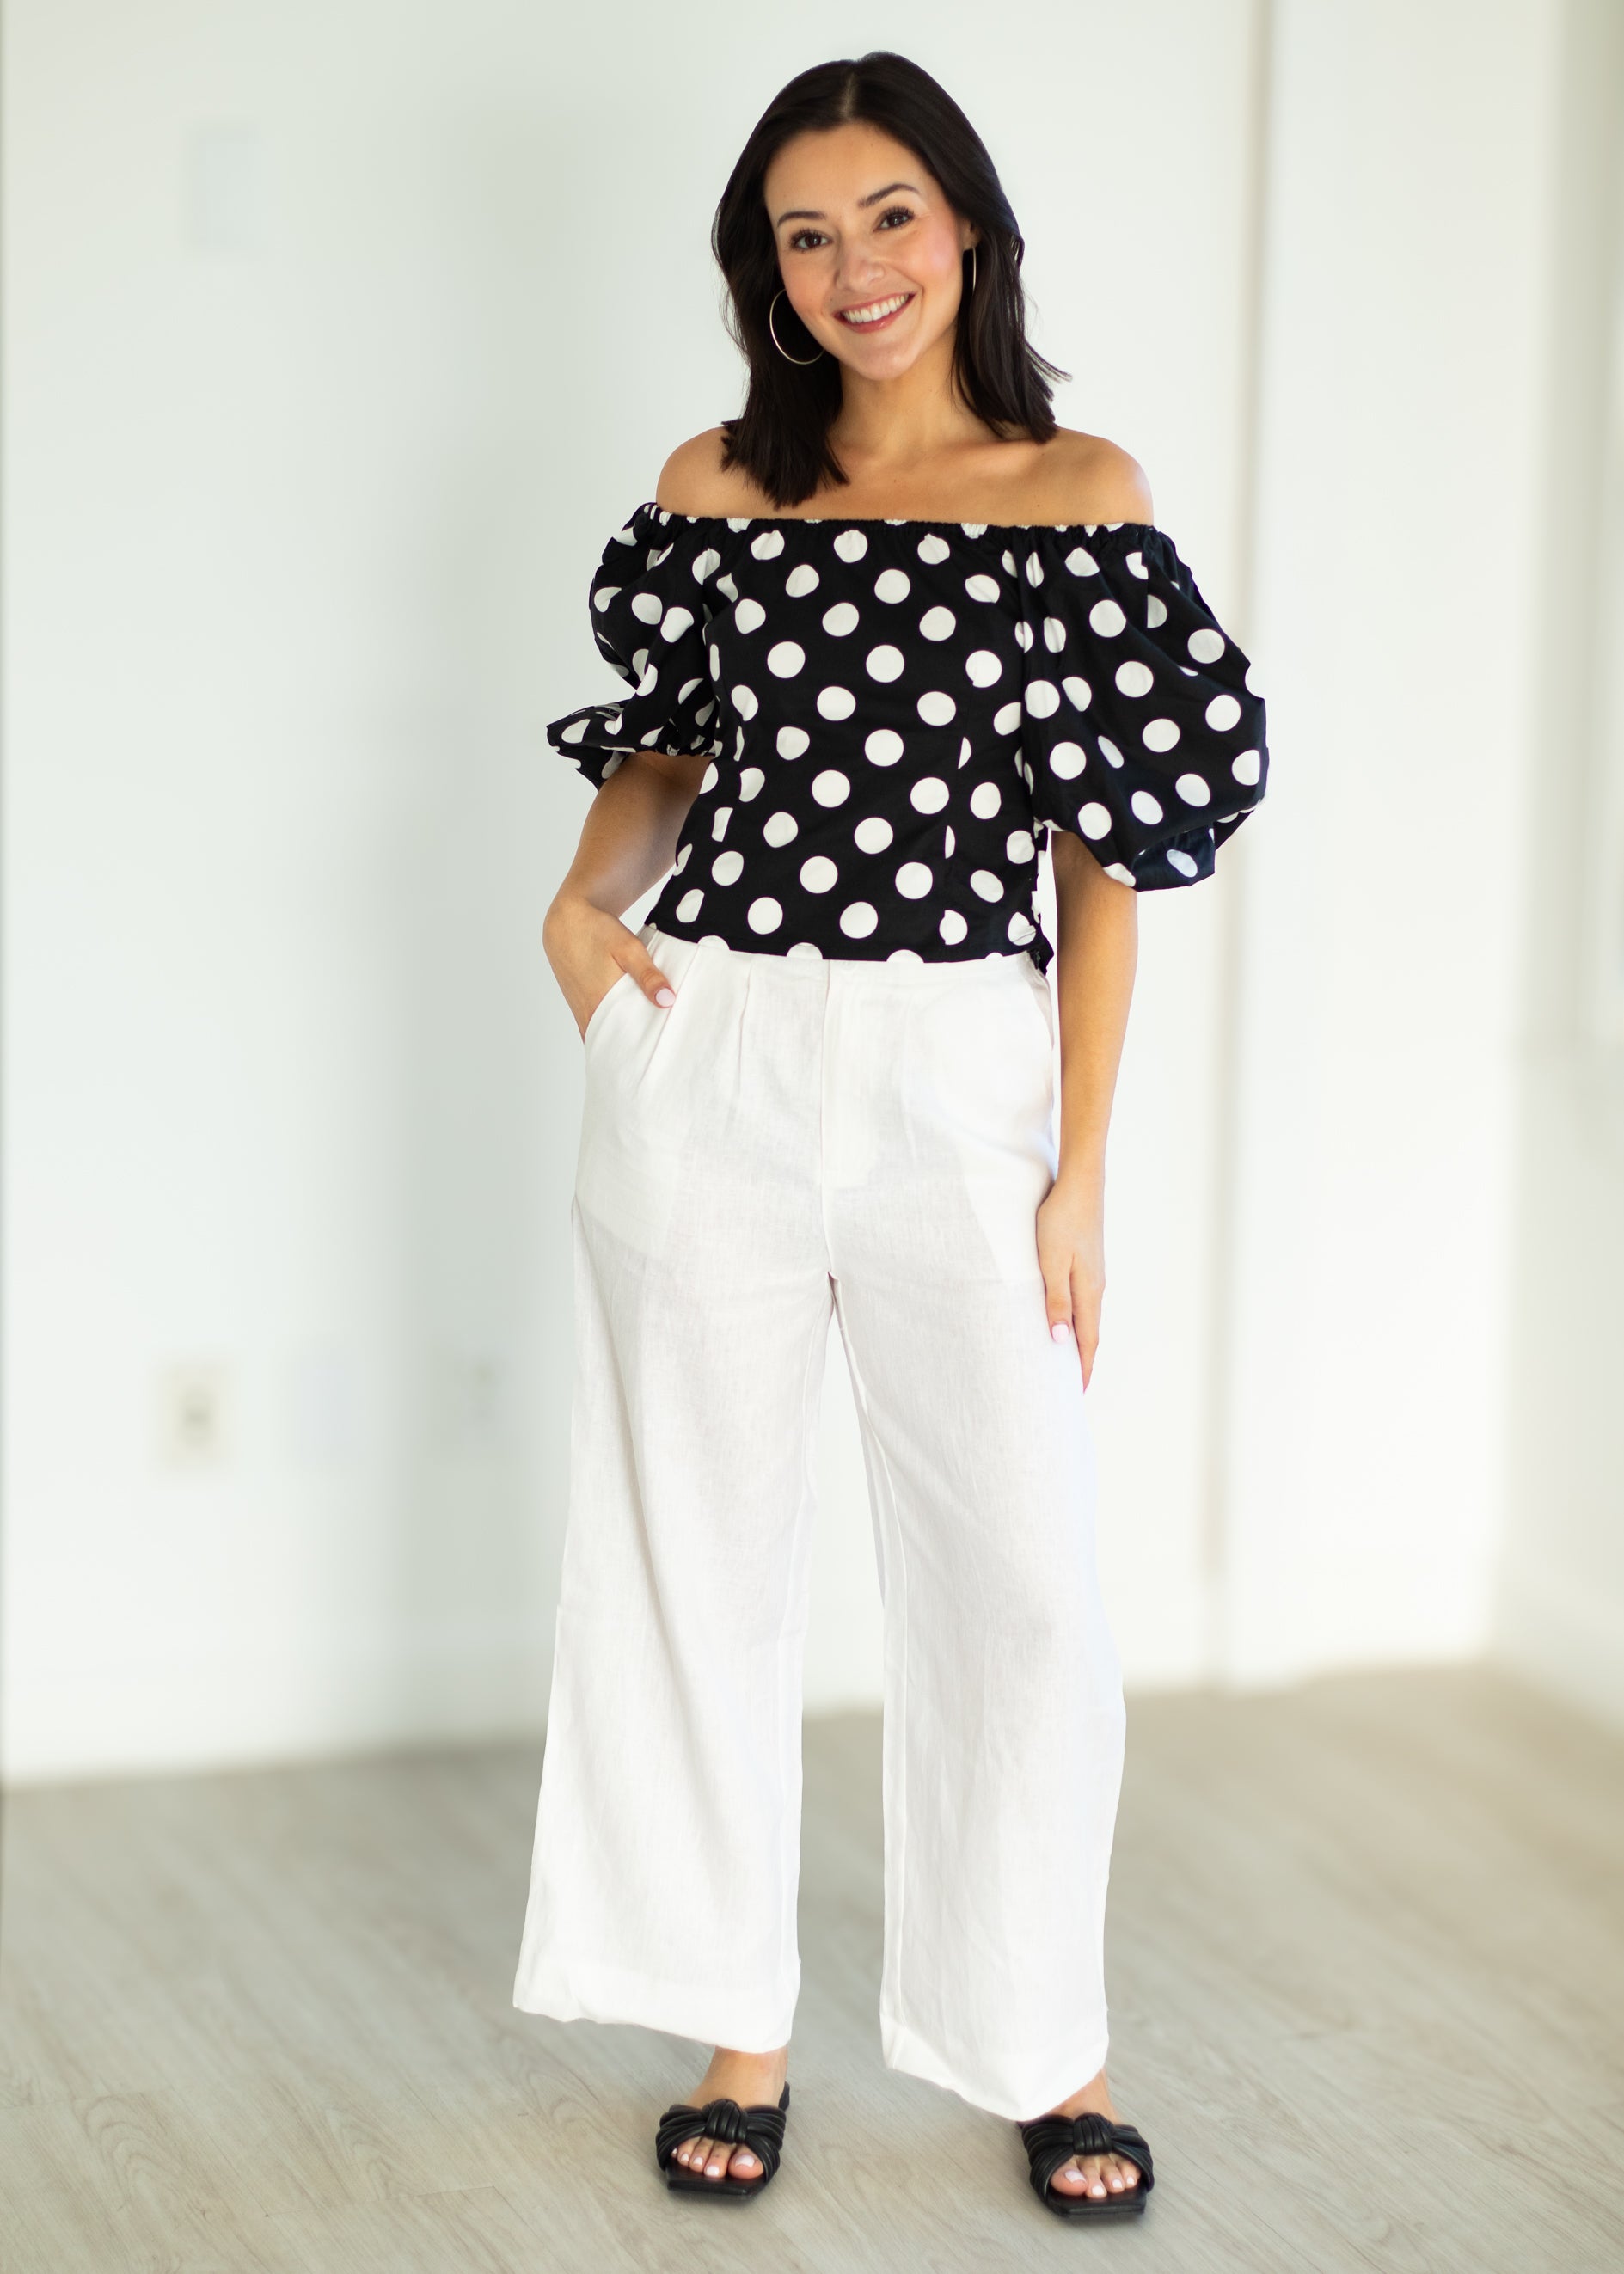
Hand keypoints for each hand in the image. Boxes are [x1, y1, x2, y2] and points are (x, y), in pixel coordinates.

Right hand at [543, 893, 676, 1039]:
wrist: (566, 922)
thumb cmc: (596, 932)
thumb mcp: (628, 948)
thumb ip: (648, 976)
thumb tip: (667, 1001)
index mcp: (600, 1005)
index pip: (624, 1043)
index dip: (642, 1050)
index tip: (662, 1053)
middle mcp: (588, 1014)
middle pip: (616, 1042)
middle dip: (636, 1047)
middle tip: (661, 1049)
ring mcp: (581, 1012)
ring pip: (606, 1034)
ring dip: (624, 1037)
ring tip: (649, 1038)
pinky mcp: (580, 1007)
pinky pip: (598, 1026)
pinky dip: (613, 1027)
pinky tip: (630, 1022)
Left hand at [1035, 1174, 1105, 1387]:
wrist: (1080, 1182)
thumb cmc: (1060, 1219)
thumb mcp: (1051, 1262)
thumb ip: (1055, 1300)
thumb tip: (1060, 1340)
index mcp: (1088, 1291)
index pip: (1086, 1341)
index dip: (1081, 1368)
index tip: (1075, 1394)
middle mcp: (1095, 1286)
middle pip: (1090, 1333)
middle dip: (1082, 1361)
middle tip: (1072, 1387)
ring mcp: (1094, 1273)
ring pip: (1087, 1316)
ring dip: (1080, 1340)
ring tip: (1068, 1359)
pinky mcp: (1087, 1260)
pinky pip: (1084, 1300)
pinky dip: (1078, 1319)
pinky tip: (1068, 1319)